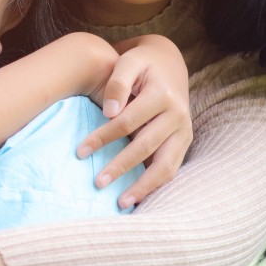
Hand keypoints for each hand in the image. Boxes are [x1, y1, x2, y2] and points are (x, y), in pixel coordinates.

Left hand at [77, 34, 192, 208]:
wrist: (169, 64)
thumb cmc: (142, 65)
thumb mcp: (129, 62)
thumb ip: (117, 82)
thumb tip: (108, 111)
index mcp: (163, 95)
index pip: (127, 122)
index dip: (103, 137)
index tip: (80, 151)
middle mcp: (178, 115)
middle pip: (145, 146)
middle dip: (120, 166)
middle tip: (97, 183)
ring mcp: (184, 131)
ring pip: (165, 165)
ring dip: (143, 186)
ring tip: (121, 203)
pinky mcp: (185, 142)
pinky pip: (172, 169)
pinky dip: (156, 186)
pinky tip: (138, 198)